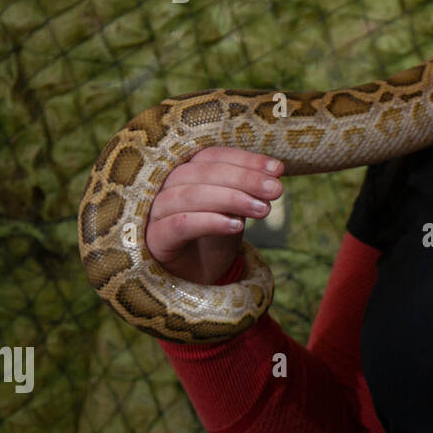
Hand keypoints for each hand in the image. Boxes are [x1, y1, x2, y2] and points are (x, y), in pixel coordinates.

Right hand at [145, 147, 283, 284]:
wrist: (199, 277)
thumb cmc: (216, 237)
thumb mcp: (236, 209)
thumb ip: (249, 190)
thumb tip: (275, 171)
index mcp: (184, 172)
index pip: (211, 156)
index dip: (245, 160)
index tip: (278, 169)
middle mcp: (164, 187)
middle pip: (200, 172)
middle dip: (243, 179)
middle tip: (275, 190)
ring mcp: (155, 213)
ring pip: (188, 195)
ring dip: (230, 198)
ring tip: (262, 209)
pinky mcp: (154, 240)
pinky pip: (179, 225)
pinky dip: (209, 221)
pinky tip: (236, 226)